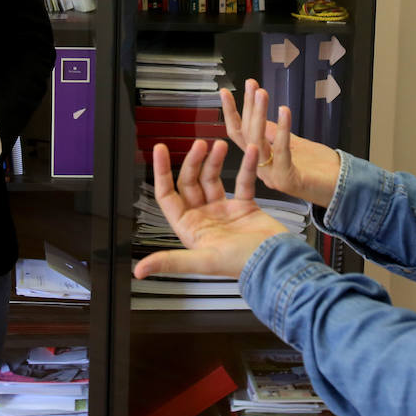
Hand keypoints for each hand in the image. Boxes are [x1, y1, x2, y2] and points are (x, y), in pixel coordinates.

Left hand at [132, 139, 289, 279]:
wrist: (277, 263)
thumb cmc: (241, 264)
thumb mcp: (203, 261)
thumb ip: (171, 261)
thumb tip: (139, 271)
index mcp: (189, 228)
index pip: (168, 195)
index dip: (162, 172)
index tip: (160, 150)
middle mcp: (203, 218)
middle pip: (191, 182)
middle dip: (194, 161)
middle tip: (200, 144)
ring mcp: (223, 211)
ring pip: (213, 179)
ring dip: (215, 161)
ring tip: (219, 145)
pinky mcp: (244, 207)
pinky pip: (242, 182)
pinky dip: (246, 167)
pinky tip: (249, 152)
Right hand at [222, 80, 339, 207]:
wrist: (343, 189)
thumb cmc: (320, 169)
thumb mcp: (294, 144)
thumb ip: (275, 133)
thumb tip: (260, 116)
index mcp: (260, 160)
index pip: (239, 133)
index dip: (231, 112)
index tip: (226, 92)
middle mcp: (261, 169)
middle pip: (246, 135)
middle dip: (248, 107)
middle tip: (251, 85)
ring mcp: (272, 176)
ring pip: (258, 142)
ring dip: (260, 114)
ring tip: (262, 93)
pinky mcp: (286, 180)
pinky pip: (281, 151)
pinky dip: (282, 129)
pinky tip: (283, 111)